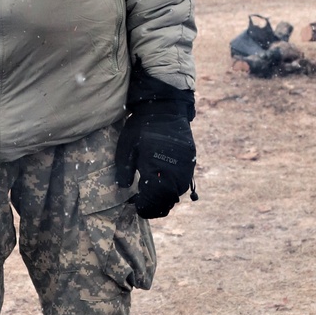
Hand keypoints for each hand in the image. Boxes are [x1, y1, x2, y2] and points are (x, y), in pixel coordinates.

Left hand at [115, 67, 195, 219]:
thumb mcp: (126, 148)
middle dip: (155, 207)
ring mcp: (185, 165)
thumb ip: (125, 170)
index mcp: (156, 167)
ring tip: (152, 198)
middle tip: (143, 207)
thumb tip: (124, 189)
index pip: (153, 198)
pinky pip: (184, 182)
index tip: (136, 207)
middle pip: (168, 199)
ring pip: (178, 192)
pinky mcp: (191, 160)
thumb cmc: (141, 127)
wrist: (164, 107)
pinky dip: (174, 188)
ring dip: (166, 198)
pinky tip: (163, 185)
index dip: (145, 207)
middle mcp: (174, 169)